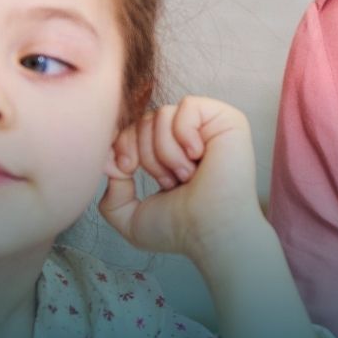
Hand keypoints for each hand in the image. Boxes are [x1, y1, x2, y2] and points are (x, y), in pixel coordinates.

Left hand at [100, 96, 264, 259]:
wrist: (209, 231)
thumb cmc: (179, 228)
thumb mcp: (130, 217)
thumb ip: (111, 195)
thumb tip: (111, 163)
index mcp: (169, 153)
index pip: (133, 128)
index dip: (121, 144)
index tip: (126, 171)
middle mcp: (189, 137)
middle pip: (144, 119)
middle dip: (145, 153)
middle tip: (169, 181)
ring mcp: (208, 127)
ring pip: (162, 114)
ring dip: (166, 151)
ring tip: (187, 175)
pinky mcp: (226, 119)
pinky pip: (187, 106)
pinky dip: (184, 133)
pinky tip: (198, 156)